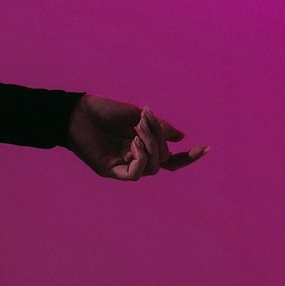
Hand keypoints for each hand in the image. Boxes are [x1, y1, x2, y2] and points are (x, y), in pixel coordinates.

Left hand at [65, 95, 207, 179]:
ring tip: (137, 130)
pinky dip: (140, 160)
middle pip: (163, 160)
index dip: (189, 157)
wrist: (77, 111)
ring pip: (152, 168)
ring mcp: (123, 166)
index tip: (207, 148)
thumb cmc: (104, 110)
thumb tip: (181, 138)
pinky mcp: (110, 171)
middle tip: (145, 120)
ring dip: (151, 148)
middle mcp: (135, 159)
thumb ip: (159, 128)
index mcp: (143, 146)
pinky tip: (135, 145)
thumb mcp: (137, 116)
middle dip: (160, 139)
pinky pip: (134, 175)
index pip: (170, 158)